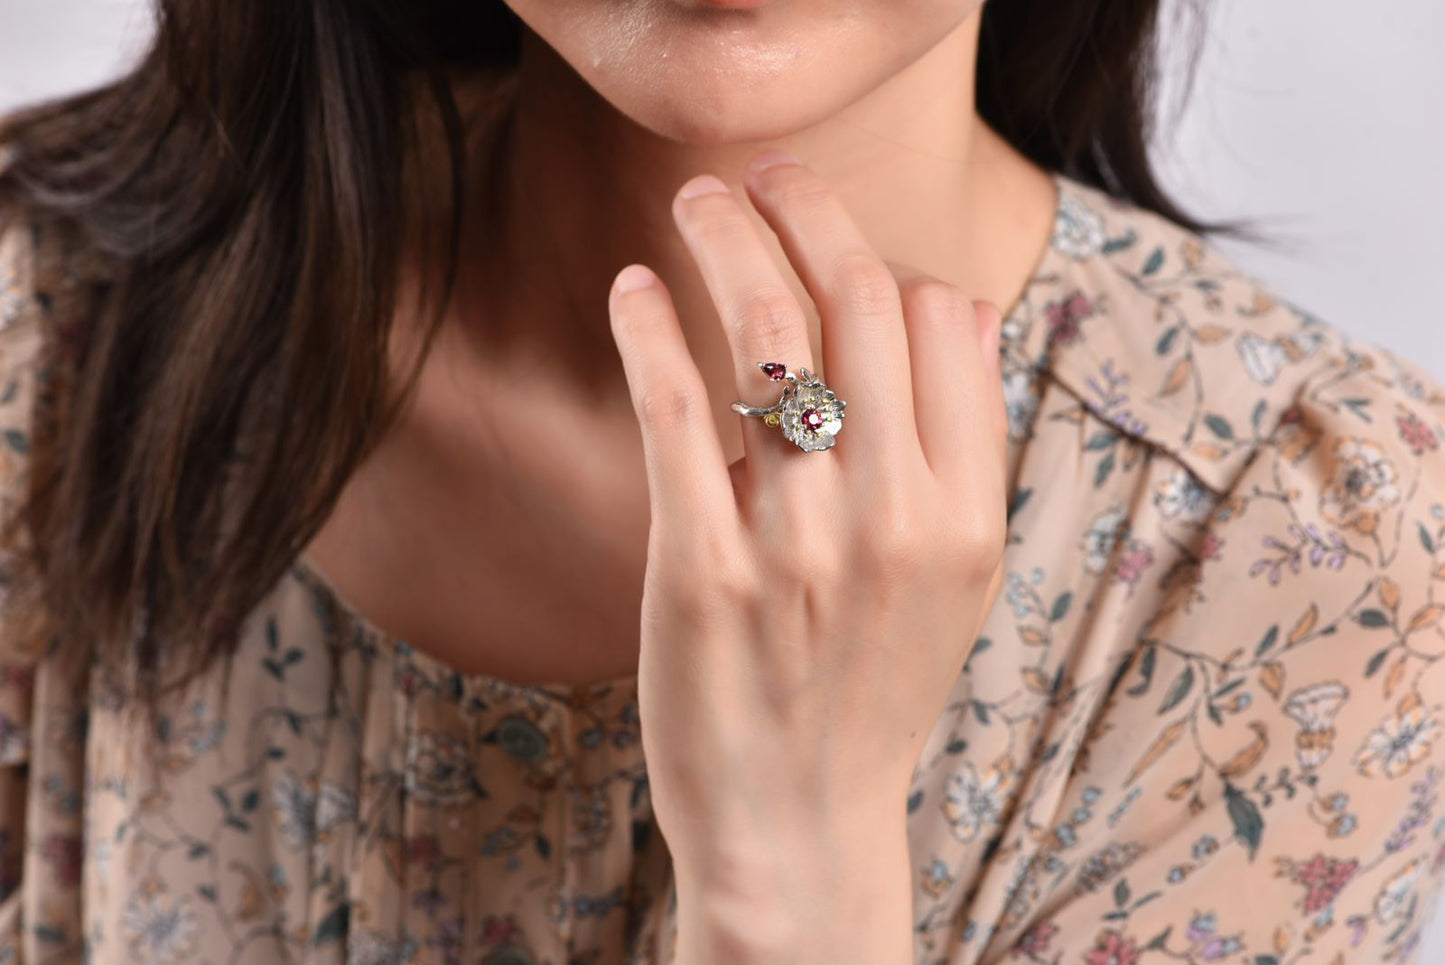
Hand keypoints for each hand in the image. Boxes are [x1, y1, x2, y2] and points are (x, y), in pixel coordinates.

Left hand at [607, 148, 1007, 961]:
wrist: (799, 824)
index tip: (829, 235)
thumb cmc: (867, 690)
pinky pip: (677, 414)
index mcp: (967, 514)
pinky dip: (649, 331)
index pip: (946, 322)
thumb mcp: (953, 581)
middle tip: (759, 174)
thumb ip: (959, 450)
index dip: (884, 258)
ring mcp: (798, 546)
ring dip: (727, 239)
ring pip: (771, 336)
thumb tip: (951, 306)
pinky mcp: (701, 574)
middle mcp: (895, 519)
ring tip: (695, 202)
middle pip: (861, 302)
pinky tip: (633, 289)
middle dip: (806, 208)